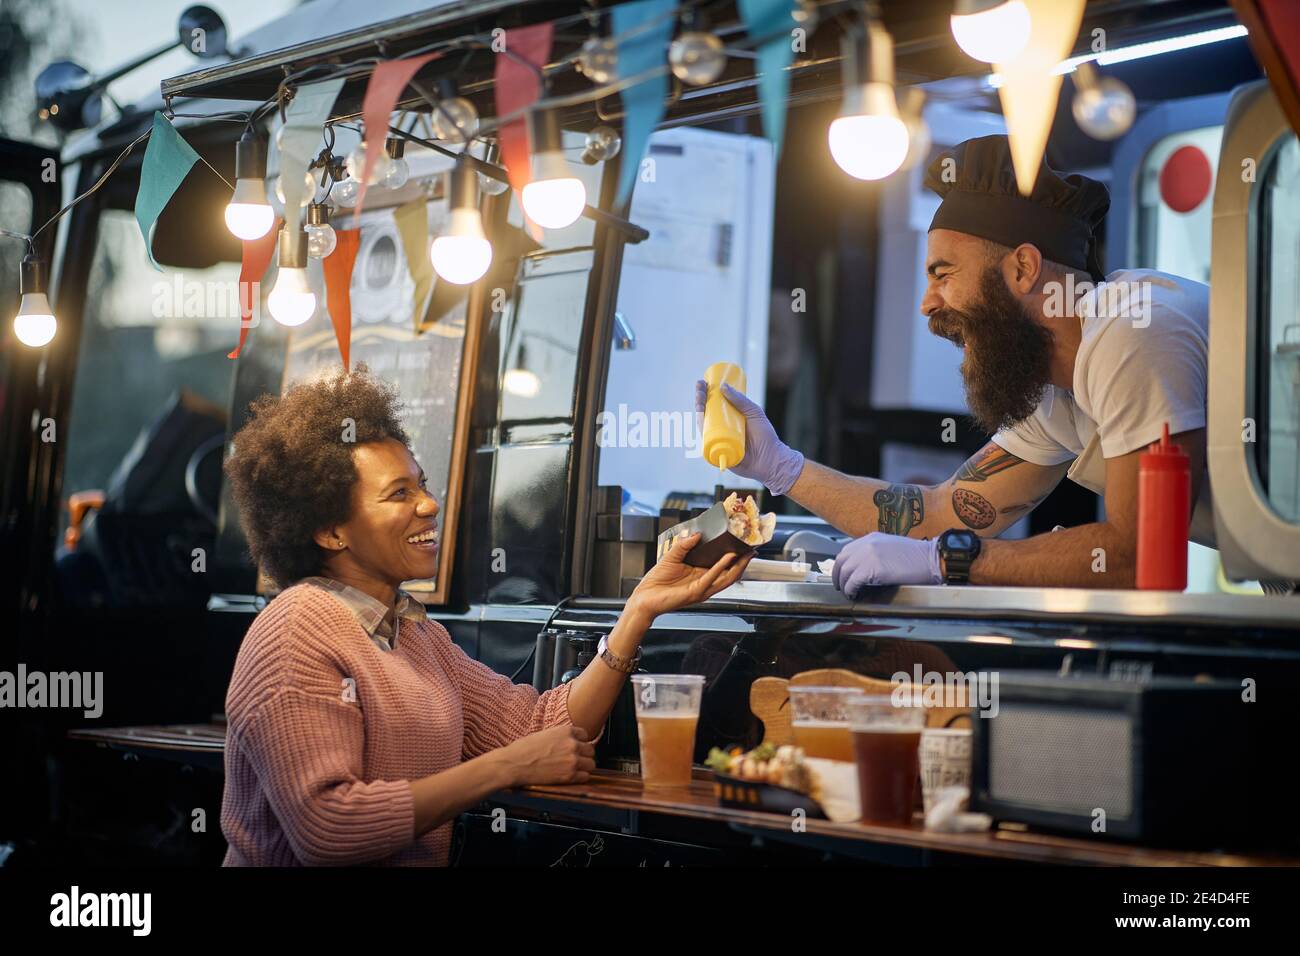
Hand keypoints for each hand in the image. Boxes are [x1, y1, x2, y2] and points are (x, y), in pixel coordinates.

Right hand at [501, 725, 596, 787]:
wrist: (513, 764)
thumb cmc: (524, 749)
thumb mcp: (545, 734)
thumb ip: (560, 737)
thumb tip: (569, 741)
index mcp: (566, 730)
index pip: (585, 735)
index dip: (580, 742)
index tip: (575, 747)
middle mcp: (572, 744)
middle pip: (590, 750)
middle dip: (583, 755)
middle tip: (575, 759)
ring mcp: (573, 760)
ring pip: (591, 764)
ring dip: (584, 767)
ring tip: (573, 769)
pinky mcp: (569, 775)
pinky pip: (585, 777)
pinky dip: (580, 778)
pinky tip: (570, 777)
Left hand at [627, 532, 752, 619]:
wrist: (645, 596)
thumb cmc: (657, 581)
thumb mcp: (672, 555)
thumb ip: (685, 544)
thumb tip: (698, 534)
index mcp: (701, 576)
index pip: (723, 568)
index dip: (735, 558)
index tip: (743, 546)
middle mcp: (705, 584)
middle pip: (731, 575)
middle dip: (743, 563)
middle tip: (752, 550)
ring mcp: (702, 590)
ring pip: (726, 579)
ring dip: (738, 566)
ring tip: (745, 553)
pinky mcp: (695, 592)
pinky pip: (712, 578)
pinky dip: (721, 567)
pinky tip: (727, 557)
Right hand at [694, 380, 804, 495]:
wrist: (770, 458)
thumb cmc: (765, 436)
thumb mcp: (754, 413)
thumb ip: (741, 400)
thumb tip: (723, 387)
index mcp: (729, 419)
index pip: (714, 405)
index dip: (706, 394)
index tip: (703, 382)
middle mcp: (722, 430)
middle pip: (706, 414)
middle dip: (700, 400)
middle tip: (700, 388)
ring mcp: (719, 441)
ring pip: (703, 426)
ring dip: (698, 412)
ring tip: (700, 400)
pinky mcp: (717, 453)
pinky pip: (707, 443)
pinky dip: (702, 432)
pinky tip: (700, 420)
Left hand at [831, 533, 941, 596]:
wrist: (931, 559)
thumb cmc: (918, 557)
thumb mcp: (892, 548)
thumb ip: (876, 553)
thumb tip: (865, 568)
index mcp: (872, 538)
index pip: (848, 550)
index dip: (842, 564)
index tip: (842, 573)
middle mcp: (867, 544)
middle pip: (842, 559)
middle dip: (838, 574)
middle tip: (840, 586)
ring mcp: (869, 555)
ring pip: (845, 571)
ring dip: (844, 584)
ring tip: (848, 592)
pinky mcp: (872, 568)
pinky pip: (853, 581)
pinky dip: (850, 590)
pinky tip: (854, 594)